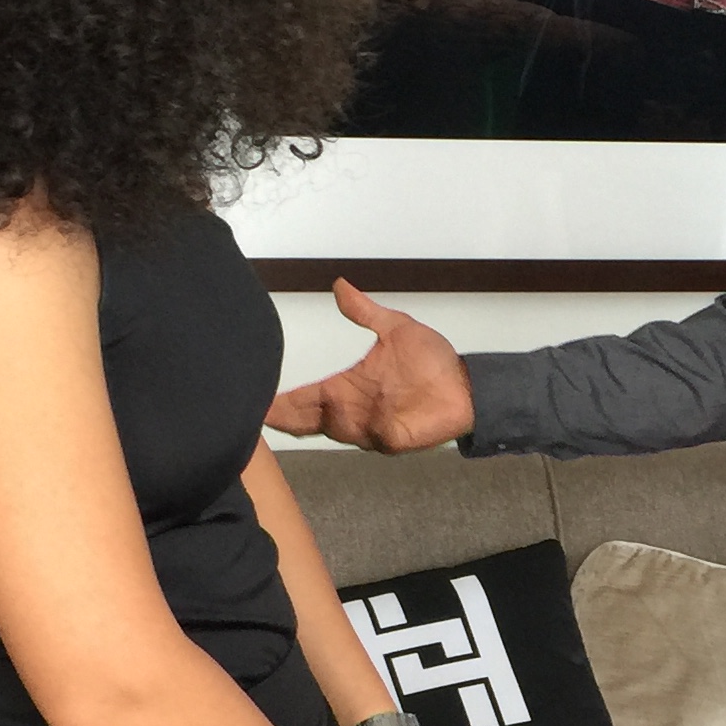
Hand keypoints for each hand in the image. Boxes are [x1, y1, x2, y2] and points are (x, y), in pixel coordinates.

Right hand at [266, 279, 473, 451]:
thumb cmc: (432, 361)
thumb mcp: (394, 328)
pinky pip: (367, 438)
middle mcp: (353, 411)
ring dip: (316, 417)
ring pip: (333, 428)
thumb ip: (364, 312)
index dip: (283, 402)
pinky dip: (352, 428)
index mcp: (349, 387)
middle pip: (311, 419)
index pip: (307, 397)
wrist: (466, 384)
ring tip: (290, 406)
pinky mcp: (392, 439)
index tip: (258, 401)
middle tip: (260, 413)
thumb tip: (339, 286)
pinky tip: (336, 413)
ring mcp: (371, 428)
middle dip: (287, 417)